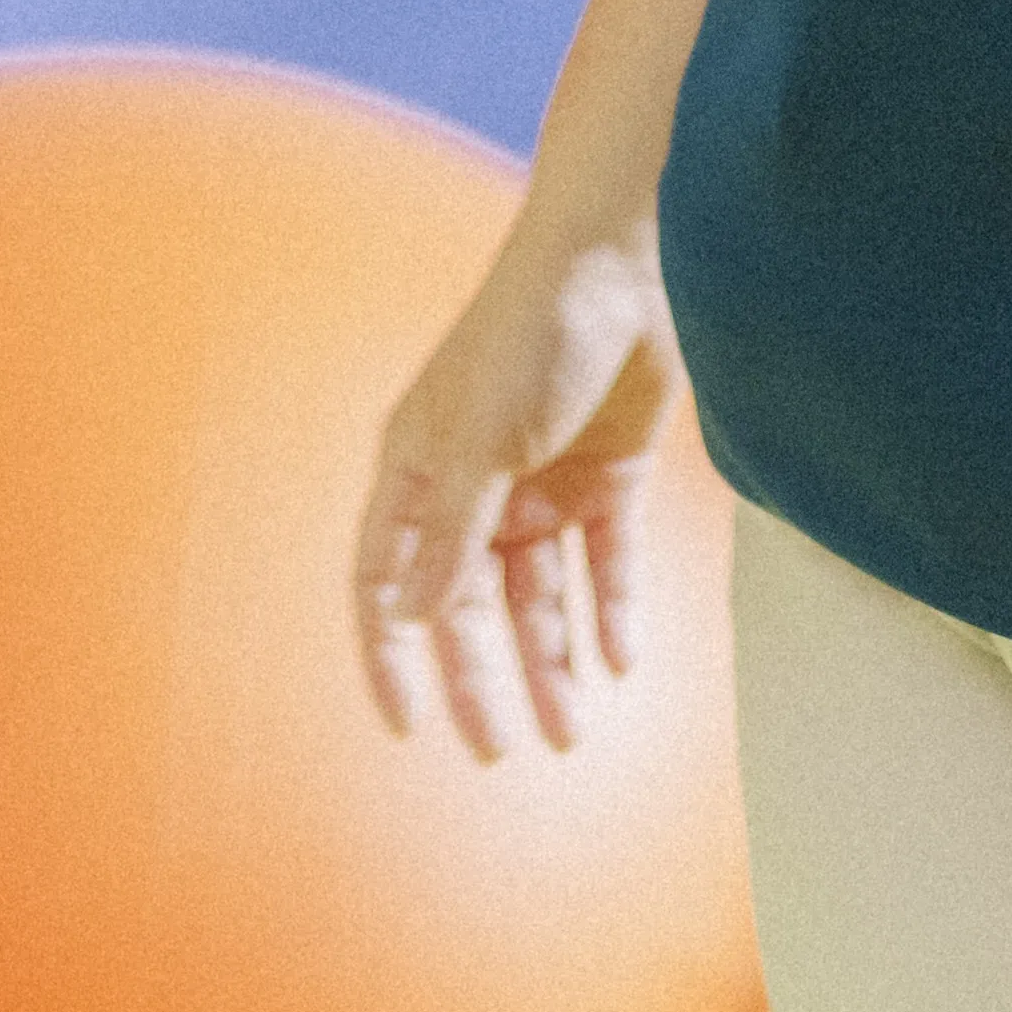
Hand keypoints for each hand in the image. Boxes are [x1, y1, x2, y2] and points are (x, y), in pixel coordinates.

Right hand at [347, 222, 680, 761]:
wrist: (624, 261)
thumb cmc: (530, 333)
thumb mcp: (482, 439)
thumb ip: (454, 533)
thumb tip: (417, 620)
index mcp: (418, 471)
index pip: (387, 582)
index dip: (390, 653)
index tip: (405, 724)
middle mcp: (475, 488)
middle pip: (470, 606)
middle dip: (483, 679)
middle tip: (502, 751)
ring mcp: (542, 484)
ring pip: (542, 597)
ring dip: (554, 663)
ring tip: (571, 733)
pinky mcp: (607, 477)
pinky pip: (607, 564)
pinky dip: (613, 614)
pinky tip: (622, 665)